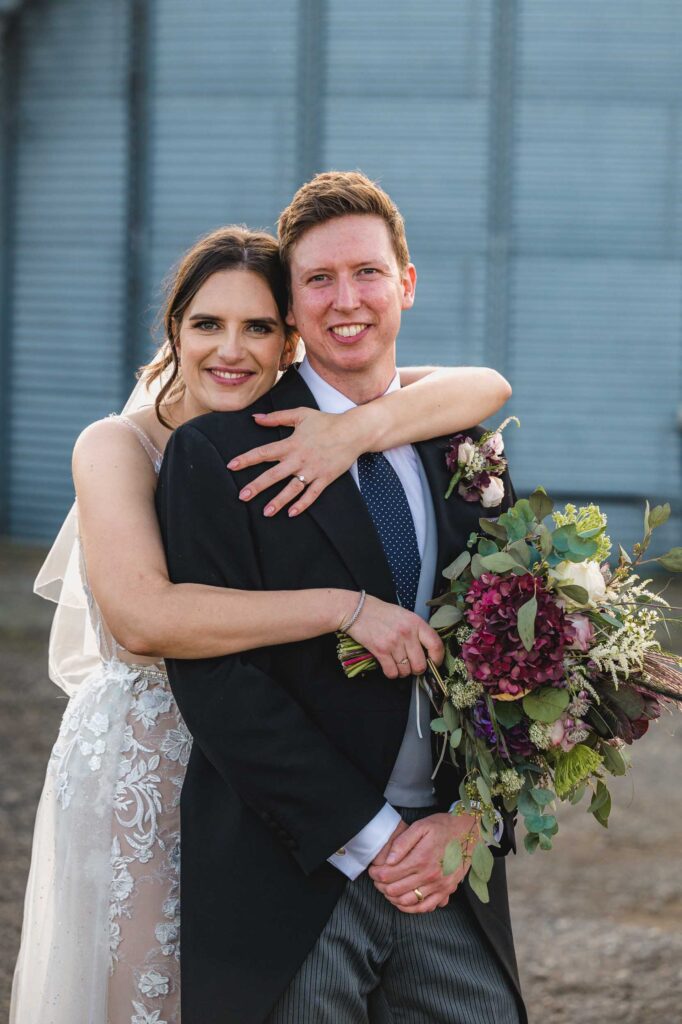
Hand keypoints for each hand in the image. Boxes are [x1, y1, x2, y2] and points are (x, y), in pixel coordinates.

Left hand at [226, 407, 362, 516]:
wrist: (353, 431)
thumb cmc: (326, 421)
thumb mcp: (300, 414)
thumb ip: (277, 417)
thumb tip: (256, 417)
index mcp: (291, 443)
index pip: (264, 452)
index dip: (246, 459)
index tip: (231, 466)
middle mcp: (299, 459)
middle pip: (274, 475)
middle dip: (257, 486)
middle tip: (242, 497)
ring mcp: (312, 471)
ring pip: (292, 489)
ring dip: (278, 501)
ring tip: (266, 512)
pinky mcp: (325, 478)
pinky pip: (312, 494)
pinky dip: (303, 504)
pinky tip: (292, 513)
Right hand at [347, 595, 443, 678]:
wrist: (356, 610)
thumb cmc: (381, 612)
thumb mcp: (404, 615)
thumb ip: (417, 630)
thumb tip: (427, 650)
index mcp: (416, 622)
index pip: (436, 644)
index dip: (438, 658)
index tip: (434, 663)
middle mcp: (406, 633)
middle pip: (420, 664)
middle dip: (417, 669)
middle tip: (411, 665)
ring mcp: (393, 642)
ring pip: (406, 670)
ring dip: (402, 671)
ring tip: (397, 662)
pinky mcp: (380, 651)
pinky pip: (392, 672)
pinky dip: (391, 673)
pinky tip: (388, 665)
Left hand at [368, 812, 479, 913]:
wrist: (468, 832)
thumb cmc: (443, 827)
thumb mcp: (421, 826)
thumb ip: (402, 842)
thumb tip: (388, 860)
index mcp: (421, 858)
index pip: (390, 874)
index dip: (376, 874)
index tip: (372, 871)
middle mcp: (430, 875)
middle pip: (396, 890)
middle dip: (381, 886)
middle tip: (377, 880)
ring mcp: (439, 886)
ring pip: (408, 901)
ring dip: (393, 898)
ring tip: (387, 889)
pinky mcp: (447, 891)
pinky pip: (425, 907)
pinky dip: (411, 908)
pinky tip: (403, 902)